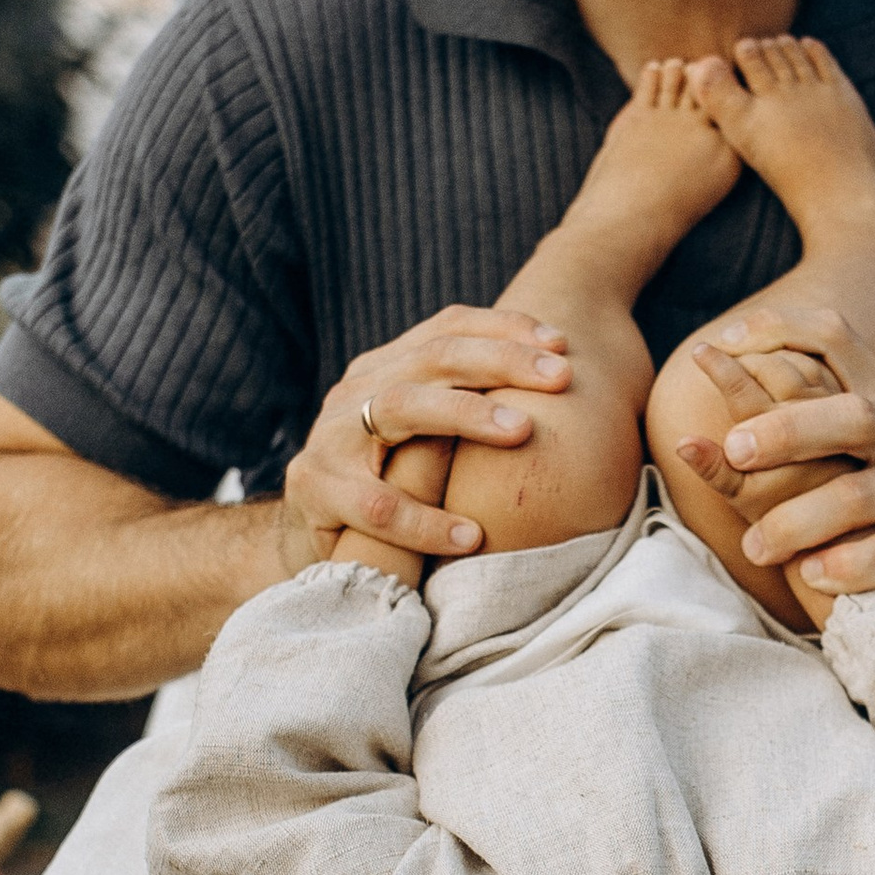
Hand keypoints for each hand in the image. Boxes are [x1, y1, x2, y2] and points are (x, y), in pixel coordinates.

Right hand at [279, 307, 571, 572]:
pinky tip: (471, 536)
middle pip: (432, 357)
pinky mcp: (314, 489)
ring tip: (523, 432)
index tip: (561, 344)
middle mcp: (356, 390)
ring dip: (466, 415)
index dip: (504, 328)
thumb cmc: (392, 492)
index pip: (446, 328)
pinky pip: (376, 503)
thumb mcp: (427, 442)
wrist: (312, 547)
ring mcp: (330, 436)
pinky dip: (426, 520)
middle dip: (501, 361)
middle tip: (562, 377)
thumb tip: (561, 389)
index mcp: (386, 370)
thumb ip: (468, 413)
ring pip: (399, 407)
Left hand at [670, 303, 874, 619]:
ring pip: (859, 495)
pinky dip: (848, 564)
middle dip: (788, 430)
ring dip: (798, 520)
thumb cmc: (868, 501)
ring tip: (756, 548)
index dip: (776, 330)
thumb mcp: (832, 454)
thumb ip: (776, 433)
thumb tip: (682, 445)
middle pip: (850, 415)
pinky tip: (812, 575)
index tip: (717, 345)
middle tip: (735, 450)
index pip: (834, 336)